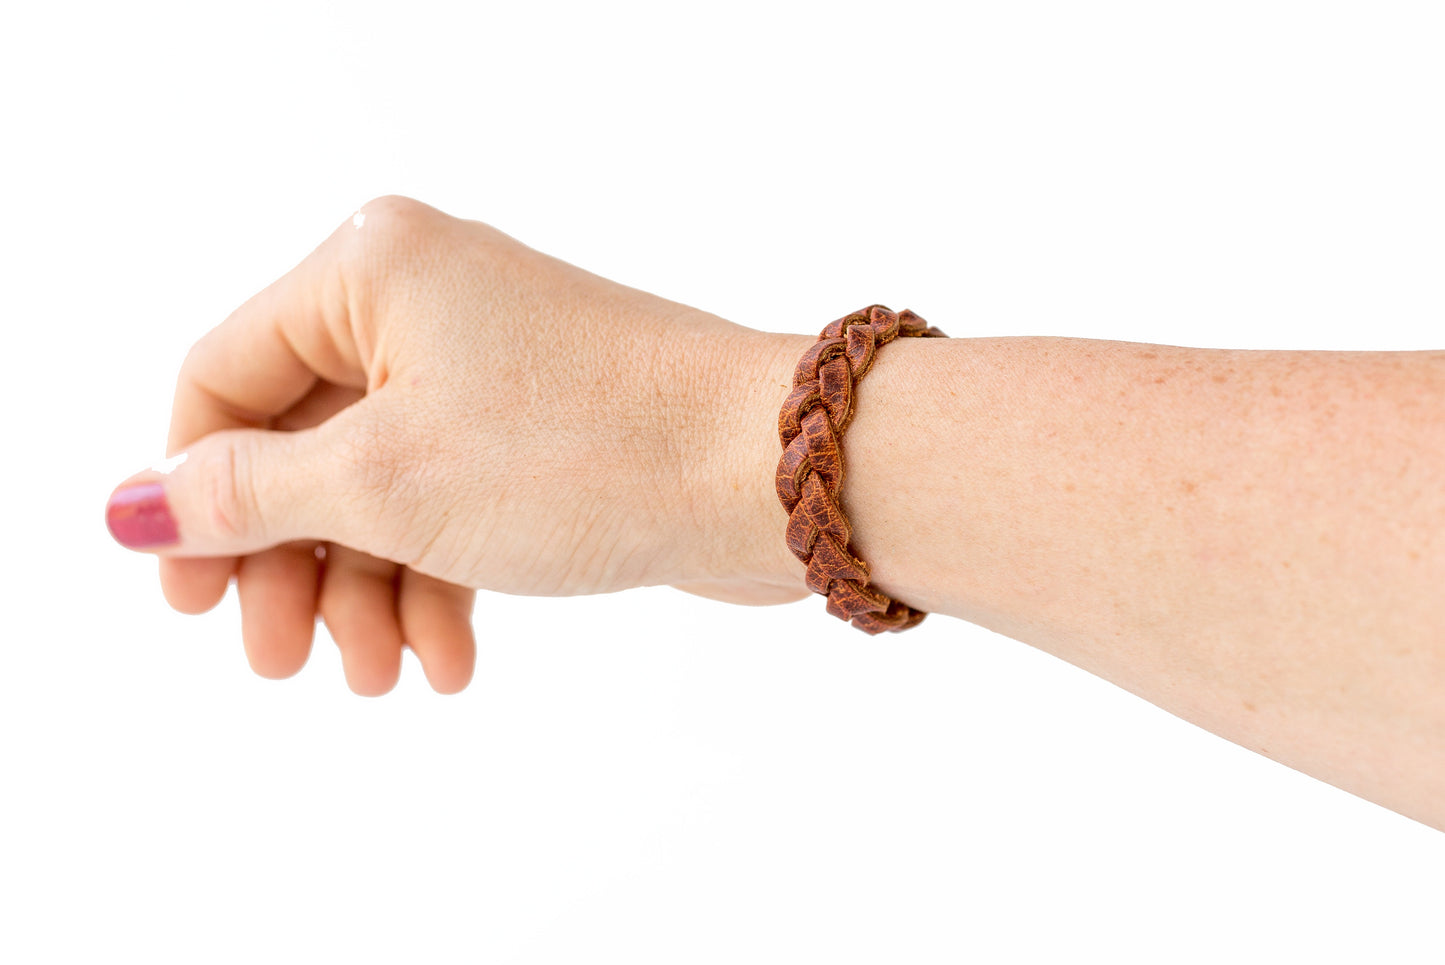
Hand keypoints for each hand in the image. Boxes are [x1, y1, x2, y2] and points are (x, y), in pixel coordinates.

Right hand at [106, 196, 806, 694]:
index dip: (190, 493)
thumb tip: (137, 504)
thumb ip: (248, 495)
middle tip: (282, 660)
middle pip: (300, 446)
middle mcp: (425, 303)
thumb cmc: (583, 451)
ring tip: (383, 676)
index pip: (222, 379)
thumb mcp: (385, 481)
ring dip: (368, 593)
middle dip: (291, 566)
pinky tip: (449, 660)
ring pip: (380, 489)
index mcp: (368, 271)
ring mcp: (489, 367)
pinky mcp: (541, 428)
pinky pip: (453, 505)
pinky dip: (440, 582)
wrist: (767, 471)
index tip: (188, 601)